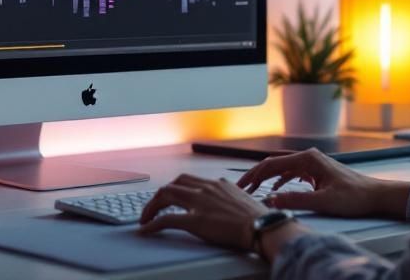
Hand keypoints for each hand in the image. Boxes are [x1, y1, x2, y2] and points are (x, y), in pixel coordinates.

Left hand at [138, 173, 273, 250]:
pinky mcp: (196, 220)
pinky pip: (167, 219)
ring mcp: (200, 202)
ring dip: (152, 206)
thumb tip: (223, 204)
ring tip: (145, 218)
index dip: (173, 188)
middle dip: (158, 196)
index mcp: (216, 183)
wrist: (264, 226)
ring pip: (165, 195)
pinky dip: (153, 223)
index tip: (167, 197)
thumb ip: (227, 197)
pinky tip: (147, 229)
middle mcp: (206, 188)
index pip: (187, 179)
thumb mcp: (241, 199)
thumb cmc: (258, 218)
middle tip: (151, 208)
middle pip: (173, 184)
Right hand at [236, 148, 409, 218]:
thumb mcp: (324, 201)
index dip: (254, 176)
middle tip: (241, 188)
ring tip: (253, 190)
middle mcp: (308, 157)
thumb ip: (297, 200)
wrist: (376, 195)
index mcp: (308, 159)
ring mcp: (312, 163)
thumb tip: (271, 200)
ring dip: (267, 179)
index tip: (241, 187)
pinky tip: (275, 190)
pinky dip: (280, 180)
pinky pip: (292, 173)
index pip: (272, 164)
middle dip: (256, 176)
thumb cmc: (354, 197)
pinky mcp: (316, 171)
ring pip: (282, 168)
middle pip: (274, 164)